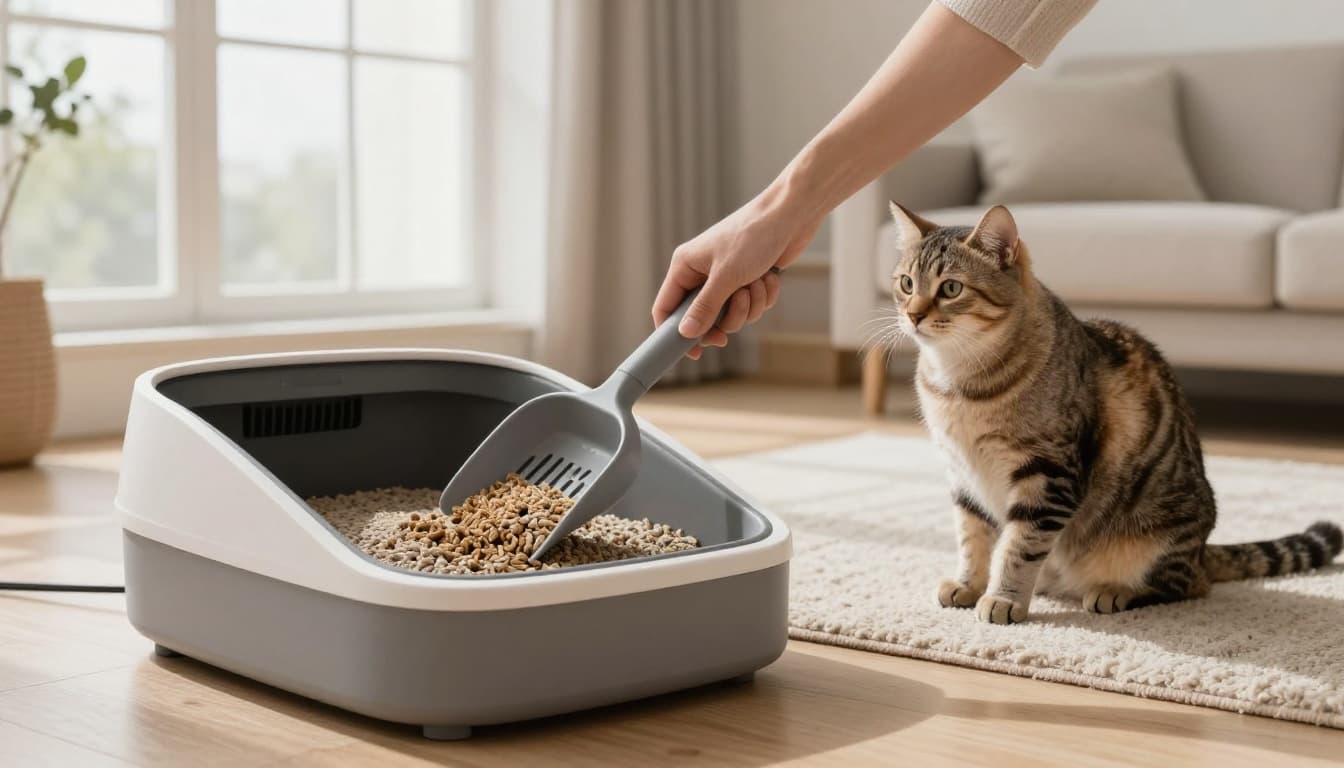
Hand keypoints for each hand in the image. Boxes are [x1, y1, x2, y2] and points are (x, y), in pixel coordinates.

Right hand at [653, 194, 820, 358]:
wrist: (791, 215)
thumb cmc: (753, 236)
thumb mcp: (726, 276)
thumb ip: (704, 308)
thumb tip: (685, 333)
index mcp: (685, 266)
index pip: (666, 307)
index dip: (674, 333)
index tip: (694, 353)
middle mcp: (702, 273)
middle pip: (704, 318)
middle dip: (726, 317)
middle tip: (738, 307)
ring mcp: (727, 277)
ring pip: (731, 315)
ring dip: (749, 306)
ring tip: (756, 282)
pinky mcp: (749, 280)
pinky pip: (752, 306)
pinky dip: (763, 296)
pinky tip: (769, 276)